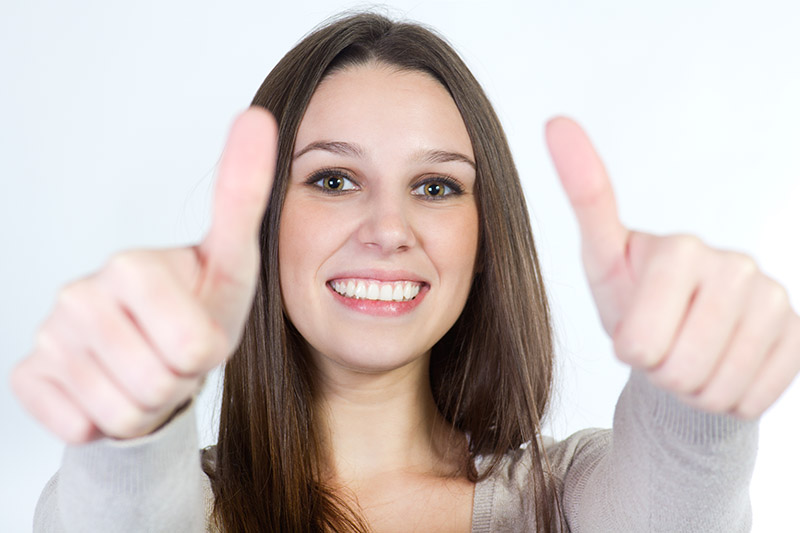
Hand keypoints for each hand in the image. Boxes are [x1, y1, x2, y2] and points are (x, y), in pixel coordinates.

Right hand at [11, 108, 277, 442]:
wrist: (155, 353)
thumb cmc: (199, 305)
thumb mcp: (233, 257)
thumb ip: (244, 193)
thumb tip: (259, 116)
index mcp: (131, 265)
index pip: (194, 349)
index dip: (207, 353)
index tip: (197, 329)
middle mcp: (78, 294)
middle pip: (157, 384)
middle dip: (177, 382)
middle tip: (173, 354)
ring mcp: (48, 337)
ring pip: (122, 413)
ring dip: (146, 404)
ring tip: (148, 368)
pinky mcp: (29, 376)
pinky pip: (77, 425)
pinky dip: (105, 419)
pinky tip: (109, 385)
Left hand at [545, 117, 799, 418]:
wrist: (683, 343)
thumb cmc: (634, 301)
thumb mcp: (601, 259)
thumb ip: (585, 198)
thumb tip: (555, 119)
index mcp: (678, 249)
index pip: (640, 340)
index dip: (631, 350)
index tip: (634, 337)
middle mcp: (733, 266)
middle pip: (675, 368)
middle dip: (659, 370)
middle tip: (660, 347)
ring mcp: (772, 299)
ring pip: (714, 387)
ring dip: (691, 386)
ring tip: (686, 355)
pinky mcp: (798, 334)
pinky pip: (751, 397)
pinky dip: (726, 397)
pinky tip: (721, 366)